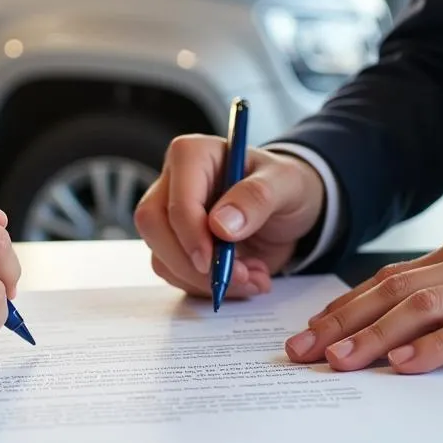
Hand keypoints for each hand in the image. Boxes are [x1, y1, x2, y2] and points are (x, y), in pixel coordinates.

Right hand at [134, 137, 325, 298]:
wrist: (288, 211)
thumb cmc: (284, 186)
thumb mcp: (286, 184)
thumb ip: (257, 197)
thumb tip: (220, 224)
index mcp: (193, 156)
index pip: (176, 199)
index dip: (191, 234)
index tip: (213, 260)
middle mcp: (173, 183)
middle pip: (154, 227)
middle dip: (191, 264)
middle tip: (236, 277)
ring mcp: (169, 216)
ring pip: (161, 257)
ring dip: (205, 281)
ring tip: (252, 276)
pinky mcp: (175, 245)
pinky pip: (175, 274)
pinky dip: (207, 287)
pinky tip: (242, 277)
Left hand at [285, 232, 442, 373]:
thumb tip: (397, 329)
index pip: (385, 280)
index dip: (342, 307)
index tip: (307, 333)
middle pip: (391, 291)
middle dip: (341, 322)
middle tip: (303, 351)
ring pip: (423, 305)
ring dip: (375, 335)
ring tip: (340, 361)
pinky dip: (436, 345)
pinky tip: (407, 364)